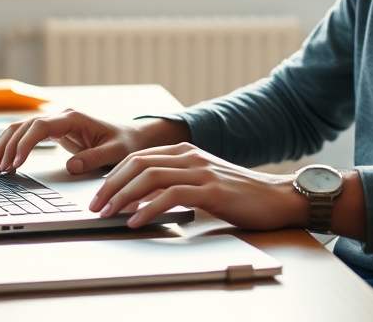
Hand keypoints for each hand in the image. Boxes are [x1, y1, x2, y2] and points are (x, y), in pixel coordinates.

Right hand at [0, 110, 187, 174]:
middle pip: (22, 126)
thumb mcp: (116, 152)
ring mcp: (55, 123)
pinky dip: (10, 147)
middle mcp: (60, 117)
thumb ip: (94, 158)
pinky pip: (25, 137)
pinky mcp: (52, 132)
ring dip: (2, 147)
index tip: (15, 163)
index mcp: (73, 117)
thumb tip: (71, 166)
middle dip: (6, 147)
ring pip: (19, 129)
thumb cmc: (126, 142)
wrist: (133, 135)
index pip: (40, 126)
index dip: (24, 144)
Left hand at [89, 142, 309, 230]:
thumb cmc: (238, 194)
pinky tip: (137, 221)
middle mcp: (190, 156)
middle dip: (111, 186)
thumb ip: (175, 183)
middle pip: (138, 164)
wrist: (276, 197)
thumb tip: (140, 199)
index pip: (138, 157)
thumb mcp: (202, 181)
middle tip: (96, 206)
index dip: (114, 176)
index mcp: (185, 151)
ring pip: (151, 177)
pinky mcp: (211, 190)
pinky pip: (171, 196)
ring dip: (124, 197)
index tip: (99, 196)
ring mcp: (201, 171)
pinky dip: (149, 209)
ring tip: (109, 215)